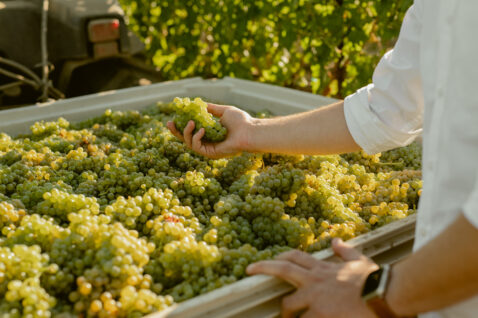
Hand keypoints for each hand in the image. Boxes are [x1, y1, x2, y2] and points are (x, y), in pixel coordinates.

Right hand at [167, 103, 255, 158]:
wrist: (251, 131)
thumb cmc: (241, 121)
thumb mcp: (224, 111)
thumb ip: (211, 109)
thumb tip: (199, 104)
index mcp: (209, 133)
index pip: (191, 131)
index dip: (180, 125)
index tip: (173, 116)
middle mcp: (207, 142)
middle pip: (185, 139)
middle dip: (175, 132)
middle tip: (168, 123)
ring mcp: (209, 149)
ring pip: (189, 143)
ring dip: (186, 132)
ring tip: (191, 122)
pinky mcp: (211, 154)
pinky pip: (197, 147)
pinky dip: (196, 138)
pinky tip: (202, 130)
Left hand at [246, 238, 378, 317]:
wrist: (382, 295)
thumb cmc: (373, 280)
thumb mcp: (359, 261)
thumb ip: (345, 251)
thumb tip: (336, 241)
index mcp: (322, 269)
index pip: (295, 257)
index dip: (280, 256)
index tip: (270, 258)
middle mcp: (314, 281)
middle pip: (283, 269)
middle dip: (264, 268)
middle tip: (249, 270)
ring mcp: (315, 298)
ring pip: (290, 304)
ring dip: (288, 311)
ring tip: (286, 317)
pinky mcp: (319, 315)